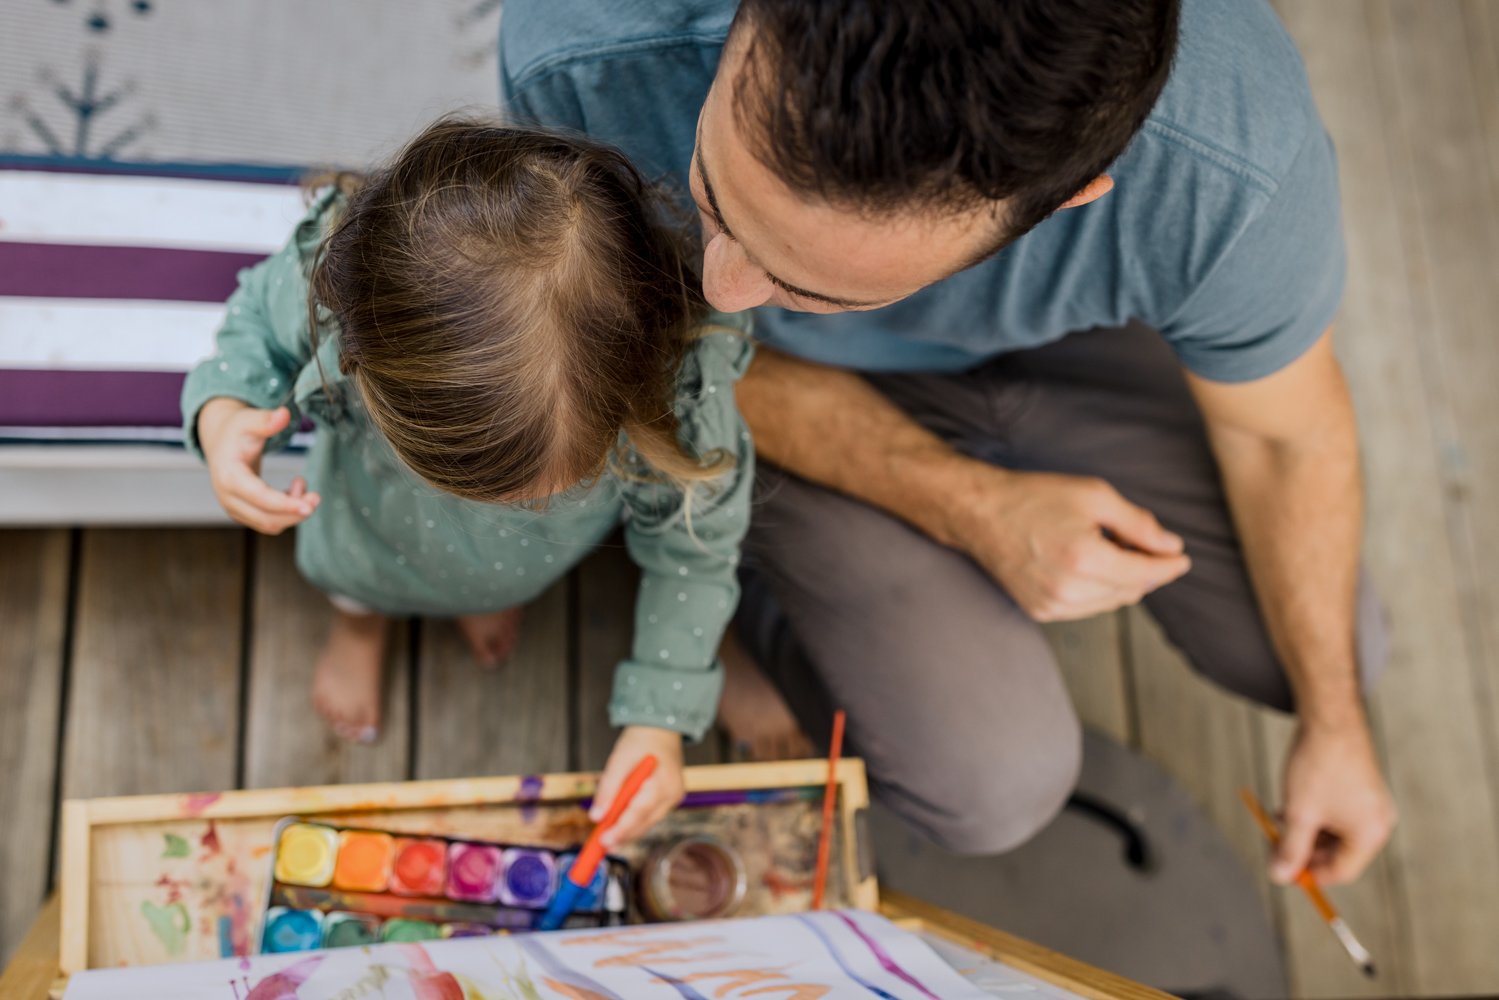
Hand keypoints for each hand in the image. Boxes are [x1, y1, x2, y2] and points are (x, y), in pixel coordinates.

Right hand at [198, 398, 319, 534]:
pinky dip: (286, 512)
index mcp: (229, 476)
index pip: (259, 497)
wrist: (222, 442)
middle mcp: (228, 498)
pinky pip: (269, 521)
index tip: (309, 507)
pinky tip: (293, 490)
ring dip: (293, 512)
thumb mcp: (249, 420)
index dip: (285, 504)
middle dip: (295, 512)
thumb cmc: (237, 430)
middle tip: (316, 496)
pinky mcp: (244, 512)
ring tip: (301, 483)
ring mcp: (235, 508)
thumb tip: (284, 414)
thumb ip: (266, 420)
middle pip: (266, 519)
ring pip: (270, 524)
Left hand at [591, 726, 684, 847]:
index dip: (622, 828)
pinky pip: (650, 816)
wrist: (659, 731)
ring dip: (628, 830)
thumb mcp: (618, 760)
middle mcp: (673, 794)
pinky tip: (620, 825)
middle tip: (602, 845)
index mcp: (663, 781)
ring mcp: (674, 798)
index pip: (640, 811)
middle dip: (623, 834)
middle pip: (645, 822)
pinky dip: (634, 821)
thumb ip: (608, 789)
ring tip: (607, 836)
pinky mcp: (669, 800)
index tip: (604, 840)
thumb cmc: (640, 743)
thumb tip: (596, 817)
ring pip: (648, 822)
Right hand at [945, 462, 1190, 620]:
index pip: (1145, 573)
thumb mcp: (1094, 496)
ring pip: (1111, 603)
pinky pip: (1086, 608)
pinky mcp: (1040, 611)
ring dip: (1122, 581)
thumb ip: (1138, 524)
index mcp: (1085, 559)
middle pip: (1131, 590)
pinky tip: (1087, 564)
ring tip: (1109, 548)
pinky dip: (1098, 590)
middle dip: (1146, 569)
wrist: (980, 513)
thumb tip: (1171, 546)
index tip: (1182, 557)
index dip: (1169, 565)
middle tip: (1140, 541)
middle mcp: (1069, 590)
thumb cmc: (1035, 497)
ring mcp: (1052, 605)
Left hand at [1273, 718, 1395, 884]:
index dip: (1309, 875)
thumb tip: (1279, 877)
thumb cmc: (1318, 766)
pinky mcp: (1364, 789)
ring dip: (1307, 831)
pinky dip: (1316, 814)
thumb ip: (1290, 849)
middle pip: (1339, 853)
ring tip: (1280, 820)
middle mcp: (1379, 822)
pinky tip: (1292, 805)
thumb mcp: (1300, 814)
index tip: (1282, 870)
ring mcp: (1373, 804)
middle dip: (1305, 850)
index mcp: (1370, 834)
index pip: (1340, 871)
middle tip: (1275, 844)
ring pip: (1335, 832)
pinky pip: (1339, 814)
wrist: (1329, 719)